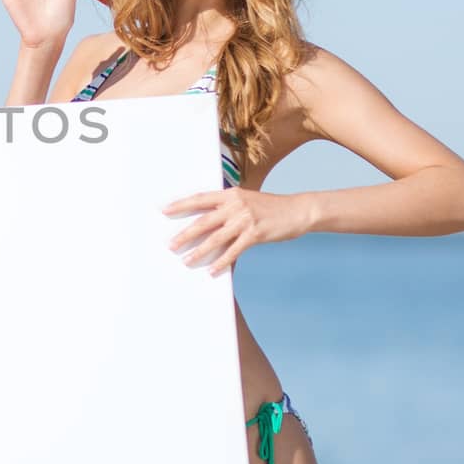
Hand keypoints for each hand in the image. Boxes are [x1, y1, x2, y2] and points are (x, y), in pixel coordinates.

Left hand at [164, 188, 310, 275]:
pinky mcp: (255, 234)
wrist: (298, 210)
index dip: (181, 204)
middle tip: (171, 245)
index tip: (165, 210)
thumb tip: (208, 221)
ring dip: (199, 251)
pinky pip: (233, 251)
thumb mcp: (247, 200)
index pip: (200, 198)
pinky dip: (222, 262)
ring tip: (186, 260)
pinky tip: (212, 270)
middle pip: (203, 221)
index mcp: (230, 194)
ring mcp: (244, 220)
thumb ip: (228, 207)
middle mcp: (235, 205)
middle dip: (185, 234)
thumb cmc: (271, 207)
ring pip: (215, 238)